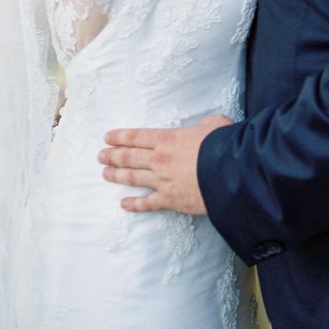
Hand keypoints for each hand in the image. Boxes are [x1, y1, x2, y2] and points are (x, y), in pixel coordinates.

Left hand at [98, 115, 230, 213]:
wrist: (228, 175)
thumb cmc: (222, 145)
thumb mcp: (214, 124)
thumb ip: (204, 124)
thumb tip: (204, 126)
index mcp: (168, 138)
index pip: (137, 136)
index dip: (120, 136)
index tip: (107, 137)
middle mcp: (160, 159)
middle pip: (129, 157)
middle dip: (113, 155)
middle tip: (100, 155)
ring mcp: (162, 181)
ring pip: (133, 178)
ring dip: (117, 175)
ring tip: (104, 173)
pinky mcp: (170, 200)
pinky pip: (147, 203)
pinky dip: (133, 204)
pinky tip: (123, 204)